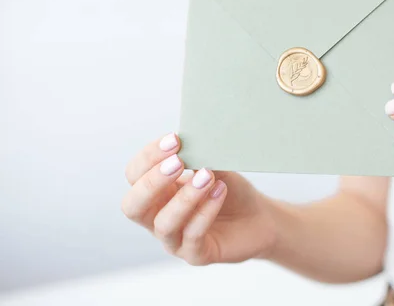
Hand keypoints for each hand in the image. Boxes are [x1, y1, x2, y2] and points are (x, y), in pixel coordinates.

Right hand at [121, 133, 276, 264]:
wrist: (258, 218)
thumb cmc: (228, 190)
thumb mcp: (214, 168)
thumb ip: (198, 158)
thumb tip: (191, 143)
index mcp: (157, 192)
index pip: (135, 175)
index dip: (149, 157)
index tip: (174, 140)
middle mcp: (158, 217)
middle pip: (133, 206)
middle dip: (152, 182)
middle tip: (178, 161)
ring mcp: (175, 239)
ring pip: (164, 223)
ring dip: (185, 197)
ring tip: (207, 176)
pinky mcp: (196, 255)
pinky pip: (193, 235)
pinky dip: (205, 211)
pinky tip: (220, 192)